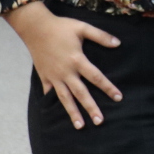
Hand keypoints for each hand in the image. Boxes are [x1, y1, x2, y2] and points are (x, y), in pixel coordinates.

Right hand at [3, 0, 121, 127]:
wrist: (35, 28)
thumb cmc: (61, 27)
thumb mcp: (82, 28)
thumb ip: (101, 36)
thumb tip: (118, 44)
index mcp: (77, 60)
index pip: (96, 77)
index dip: (108, 88)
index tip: (118, 98)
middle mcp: (66, 72)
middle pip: (81, 93)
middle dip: (91, 108)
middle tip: (100, 121)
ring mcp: (54, 76)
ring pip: (65, 98)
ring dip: (73, 112)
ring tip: (80, 126)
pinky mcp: (44, 77)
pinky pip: (50, 93)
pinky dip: (53, 102)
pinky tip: (57, 113)